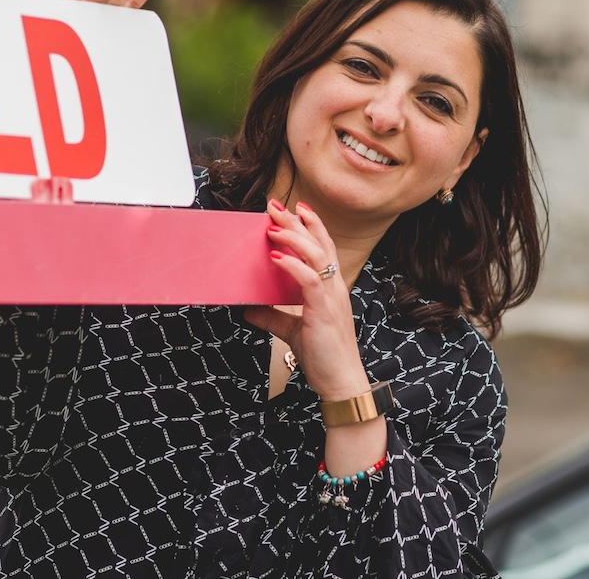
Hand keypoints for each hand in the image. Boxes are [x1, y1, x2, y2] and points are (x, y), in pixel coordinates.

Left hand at [246, 200, 371, 401]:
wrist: (340, 382)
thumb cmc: (323, 356)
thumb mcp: (291, 331)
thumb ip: (272, 317)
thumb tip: (249, 309)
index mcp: (330, 289)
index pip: (324, 248)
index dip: (312, 226)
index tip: (296, 208)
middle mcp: (334, 287)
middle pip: (319, 244)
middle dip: (298, 222)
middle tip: (276, 206)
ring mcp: (331, 297)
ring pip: (317, 255)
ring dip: (294, 237)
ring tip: (273, 226)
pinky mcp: (323, 311)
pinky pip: (309, 280)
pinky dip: (292, 265)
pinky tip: (276, 257)